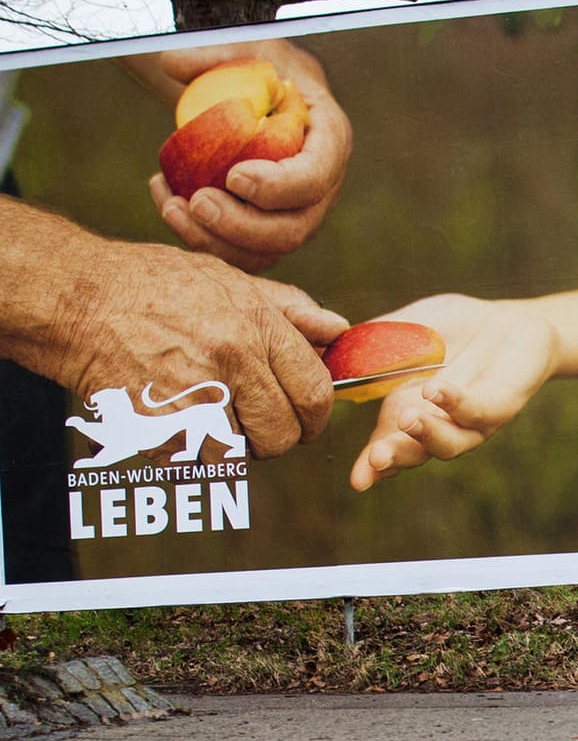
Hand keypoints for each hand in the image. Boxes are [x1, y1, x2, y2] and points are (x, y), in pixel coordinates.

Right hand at [52, 239, 345, 457]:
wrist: (74, 297)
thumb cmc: (153, 285)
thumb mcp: (229, 280)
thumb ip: (290, 310)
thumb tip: (339, 331)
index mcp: (255, 328)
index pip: (315, 393)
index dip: (316, 416)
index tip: (306, 420)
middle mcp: (230, 363)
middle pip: (282, 434)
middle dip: (277, 438)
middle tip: (260, 426)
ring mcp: (190, 397)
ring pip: (236, 454)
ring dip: (227, 446)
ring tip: (207, 415)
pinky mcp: (153, 424)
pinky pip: (189, 460)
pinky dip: (186, 451)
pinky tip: (172, 417)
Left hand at [144, 40, 351, 270]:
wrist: (260, 97)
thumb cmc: (258, 70)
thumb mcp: (244, 48)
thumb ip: (212, 53)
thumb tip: (173, 65)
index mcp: (329, 141)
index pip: (315, 177)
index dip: (279, 186)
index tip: (233, 176)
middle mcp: (321, 189)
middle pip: (293, 229)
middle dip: (243, 226)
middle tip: (196, 201)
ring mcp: (295, 215)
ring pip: (266, 252)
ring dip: (216, 242)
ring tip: (171, 207)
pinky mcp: (266, 231)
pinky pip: (240, 254)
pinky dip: (201, 241)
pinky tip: (166, 204)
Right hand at [348, 294, 559, 490]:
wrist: (509, 322)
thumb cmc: (455, 328)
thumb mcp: (407, 327)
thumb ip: (372, 339)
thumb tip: (326, 347)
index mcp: (409, 412)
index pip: (386, 446)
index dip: (371, 466)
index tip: (358, 481)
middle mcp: (441, 424)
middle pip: (416, 453)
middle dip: (395, 457)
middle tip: (377, 458)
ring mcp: (473, 420)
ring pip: (451, 442)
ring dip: (427, 434)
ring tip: (407, 418)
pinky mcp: (502, 404)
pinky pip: (479, 410)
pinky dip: (456, 403)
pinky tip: (436, 390)